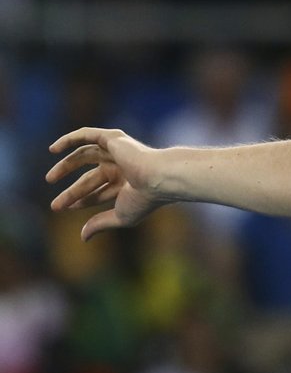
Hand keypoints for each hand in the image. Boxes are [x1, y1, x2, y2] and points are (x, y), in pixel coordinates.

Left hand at [46, 127, 167, 240]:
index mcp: (127, 182)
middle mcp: (122, 165)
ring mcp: (117, 150)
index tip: (66, 209)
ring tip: (49, 179)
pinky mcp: (112, 138)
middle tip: (55, 206)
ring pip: (84, 156)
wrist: (158, 178)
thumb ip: (100, 224)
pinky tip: (52, 150)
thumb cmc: (144, 199)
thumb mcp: (120, 216)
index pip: (99, 190)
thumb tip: (83, 238)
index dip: (82, 200)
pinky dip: (69, 139)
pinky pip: (86, 135)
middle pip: (90, 177)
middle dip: (73, 192)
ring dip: (65, 166)